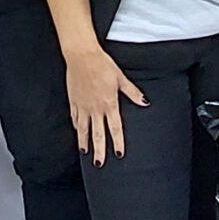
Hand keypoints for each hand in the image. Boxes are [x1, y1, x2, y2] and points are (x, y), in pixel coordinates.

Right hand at [65, 43, 146, 163]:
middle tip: (99, 164)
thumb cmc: (102, 64)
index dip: (117, 142)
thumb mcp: (121, 78)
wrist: (82, 56)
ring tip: (85, 153)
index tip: (118, 154)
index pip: (115, 128)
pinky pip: (75, 117)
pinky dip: (76, 126)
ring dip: (84, 142)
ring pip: (83, 129)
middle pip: (97, 134)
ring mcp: (82, 106)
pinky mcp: (73, 101)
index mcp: (109, 104)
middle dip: (99, 151)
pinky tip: (78, 131)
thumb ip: (132, 93)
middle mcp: (95, 108)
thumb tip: (145, 102)